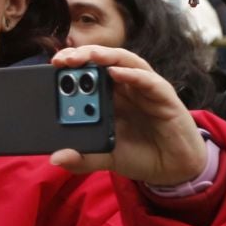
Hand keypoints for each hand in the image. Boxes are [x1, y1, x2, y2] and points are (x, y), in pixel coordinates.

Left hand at [45, 44, 207, 185]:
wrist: (174, 169)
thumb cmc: (140, 155)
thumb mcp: (106, 159)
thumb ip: (82, 159)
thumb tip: (56, 158)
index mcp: (109, 97)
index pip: (88, 73)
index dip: (71, 66)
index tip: (51, 65)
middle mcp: (126, 88)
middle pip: (104, 61)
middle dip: (83, 56)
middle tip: (62, 59)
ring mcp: (145, 90)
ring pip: (126, 63)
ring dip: (106, 57)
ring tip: (88, 56)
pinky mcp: (165, 98)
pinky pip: (149, 81)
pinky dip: (132, 75)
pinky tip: (116, 73)